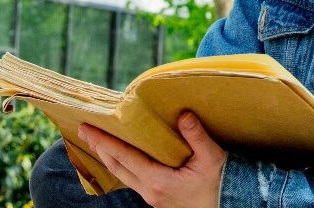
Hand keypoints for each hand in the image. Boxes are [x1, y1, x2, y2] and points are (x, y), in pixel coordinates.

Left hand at [78, 112, 225, 207]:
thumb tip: (184, 114)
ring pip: (122, 176)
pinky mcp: (157, 198)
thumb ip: (196, 136)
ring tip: (99, 142)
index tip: (87, 128)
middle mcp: (150, 191)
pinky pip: (132, 180)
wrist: (229, 204)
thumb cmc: (220, 182)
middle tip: (85, 131)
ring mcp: (152, 197)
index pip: (124, 156)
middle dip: (99, 148)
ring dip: (109, 158)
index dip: (104, 141)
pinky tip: (122, 158)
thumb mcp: (212, 158)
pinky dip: (122, 166)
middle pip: (116, 167)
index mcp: (158, 180)